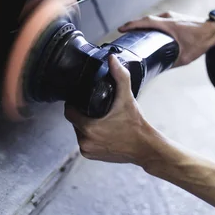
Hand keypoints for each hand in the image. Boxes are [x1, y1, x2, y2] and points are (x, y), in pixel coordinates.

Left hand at [65, 55, 175, 169]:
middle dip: (81, 113)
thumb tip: (112, 59)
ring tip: (95, 117)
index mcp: (88, 128)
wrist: (145, 147)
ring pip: (78, 132)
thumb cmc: (135, 124)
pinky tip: (97, 130)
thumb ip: (120, 76)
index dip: (73, 103)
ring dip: (83, 124)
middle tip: (92, 107)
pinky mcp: (91, 156)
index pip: (69, 112)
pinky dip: (89, 136)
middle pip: (74, 121)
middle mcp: (85, 141)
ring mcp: (88, 150)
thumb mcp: (126, 98)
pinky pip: (84, 142)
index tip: (80, 98)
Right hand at [119, 11, 214, 66]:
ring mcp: (171, 16)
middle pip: (146, 19)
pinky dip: (150, 24)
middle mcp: (168, 17)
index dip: (132, 25)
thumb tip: (159, 68)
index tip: (121, 29)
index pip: (145, 22)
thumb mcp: (185, 56)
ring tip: (133, 32)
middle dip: (133, 25)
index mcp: (168, 24)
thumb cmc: (202, 41)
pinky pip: (158, 20)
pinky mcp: (174, 18)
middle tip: (123, 33)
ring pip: (152, 19)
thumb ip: (171, 63)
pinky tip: (148, 32)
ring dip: (142, 24)